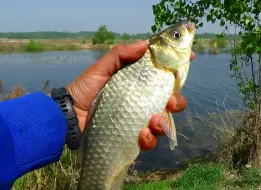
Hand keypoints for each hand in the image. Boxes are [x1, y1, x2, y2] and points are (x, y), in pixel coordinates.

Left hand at [66, 41, 194, 150]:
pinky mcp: (131, 137)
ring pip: (163, 123)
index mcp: (137, 84)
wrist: (69, 115)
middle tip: (170, 101)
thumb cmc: (85, 89)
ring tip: (154, 121)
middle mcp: (141, 102)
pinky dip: (149, 139)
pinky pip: (148, 141)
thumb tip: (144, 44)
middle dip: (176, 102)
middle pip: (169, 102)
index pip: (162, 75)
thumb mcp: (102, 68)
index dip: (177, 68)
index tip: (190, 58)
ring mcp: (137, 120)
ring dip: (164, 123)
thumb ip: (120, 54)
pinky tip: (142, 134)